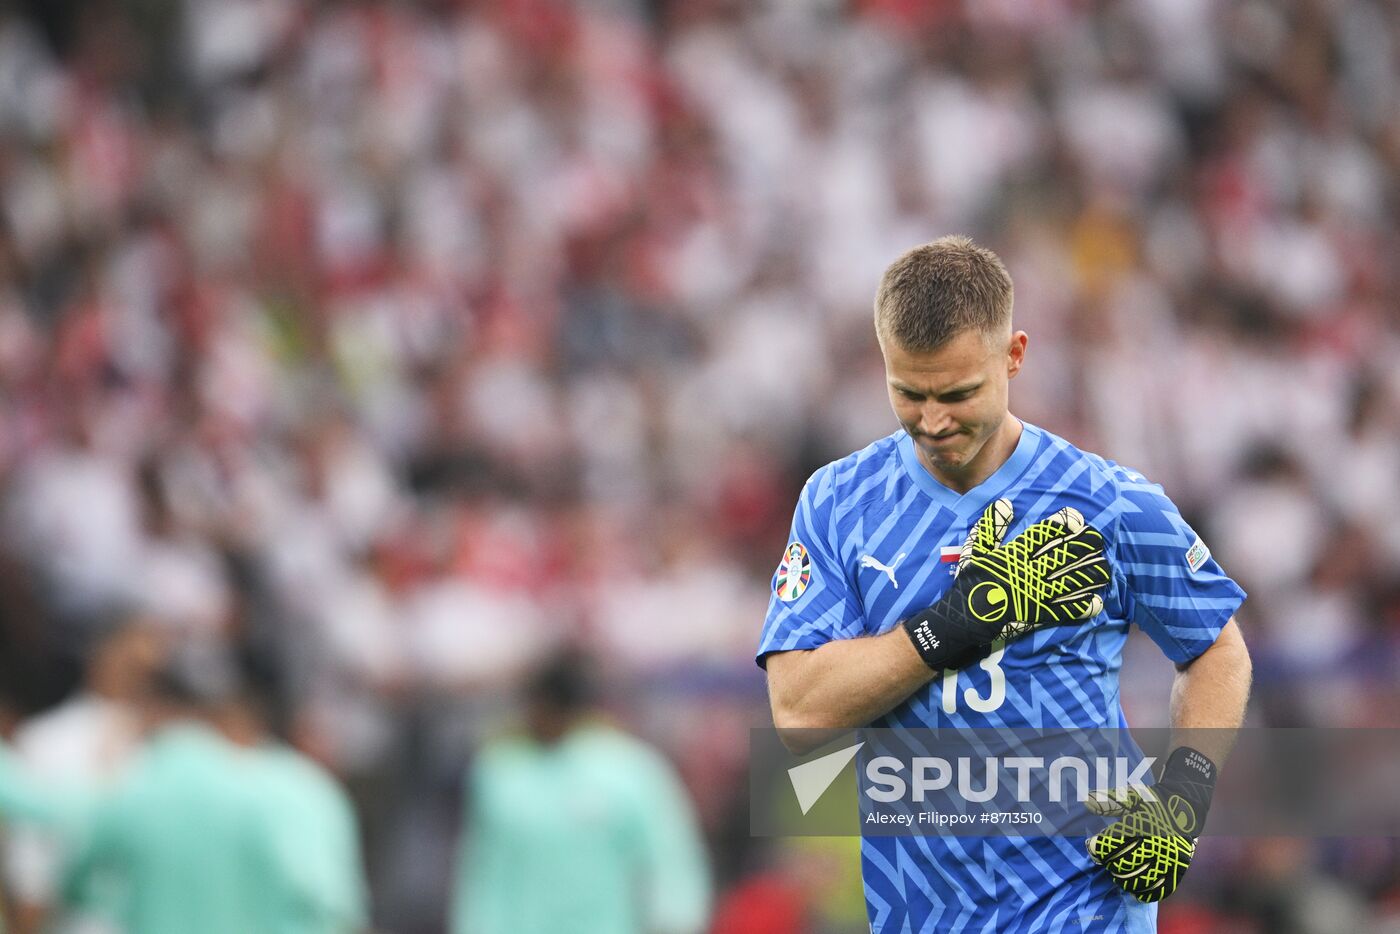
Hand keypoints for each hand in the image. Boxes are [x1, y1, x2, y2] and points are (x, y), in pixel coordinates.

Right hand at [902, 498, 1110, 670]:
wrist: (964, 617)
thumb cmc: (970, 581)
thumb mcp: (975, 550)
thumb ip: (991, 526)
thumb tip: (1006, 503)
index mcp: (1015, 553)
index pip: (1044, 534)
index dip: (1062, 524)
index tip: (1075, 518)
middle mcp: (1031, 571)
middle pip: (1065, 555)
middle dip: (1084, 546)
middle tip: (1097, 540)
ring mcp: (1038, 593)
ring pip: (1072, 581)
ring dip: (1090, 574)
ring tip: (1104, 568)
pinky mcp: (1040, 614)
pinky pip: (1067, 610)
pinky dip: (1084, 606)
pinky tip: (1098, 601)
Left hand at [1087, 746, 1217, 902]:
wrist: (1186, 807)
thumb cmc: (1154, 803)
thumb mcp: (1132, 797)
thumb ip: (1110, 801)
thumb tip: (1086, 803)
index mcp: (1143, 825)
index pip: (1112, 843)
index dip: (1097, 848)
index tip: (1091, 846)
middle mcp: (1156, 844)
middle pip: (1123, 864)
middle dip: (1109, 863)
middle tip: (1106, 859)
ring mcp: (1168, 860)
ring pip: (1137, 879)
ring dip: (1122, 878)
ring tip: (1117, 871)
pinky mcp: (1177, 871)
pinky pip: (1158, 890)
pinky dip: (1142, 891)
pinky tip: (1134, 887)